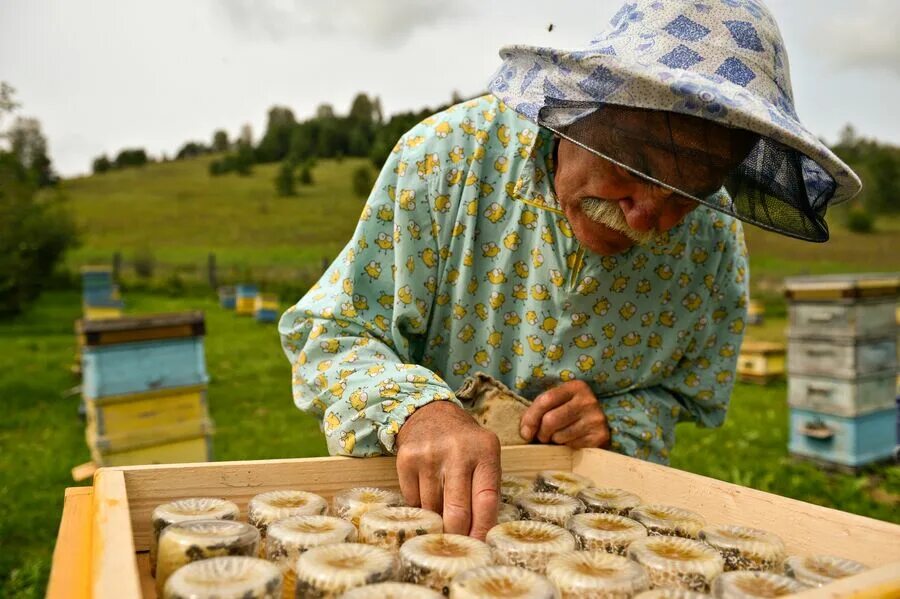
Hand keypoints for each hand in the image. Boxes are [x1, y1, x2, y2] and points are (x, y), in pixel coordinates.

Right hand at [396, 400, 500, 538]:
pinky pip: (413, 501)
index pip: (486, 500)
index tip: (480, 546)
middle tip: (457, 545)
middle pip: (457, 511)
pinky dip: (420, 506)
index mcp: (485, 450)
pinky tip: (426, 493)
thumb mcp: (485, 456)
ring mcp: (429, 454)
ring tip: (441, 511)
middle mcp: (458, 450)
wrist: (431, 414)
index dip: (482, 529)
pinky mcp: (406, 459)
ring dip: (437, 518)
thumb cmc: (464, 444)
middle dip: (457, 534)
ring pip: (432, 509)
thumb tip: (480, 536)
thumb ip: (486, 491)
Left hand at [519, 380, 610, 448]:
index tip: (525, 433)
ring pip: (559, 436)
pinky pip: (571, 446)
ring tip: (558, 438)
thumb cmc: (570, 414)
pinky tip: (570, 442)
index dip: (531, 418)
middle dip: (541, 433)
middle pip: (550, 420)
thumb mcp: (557, 404)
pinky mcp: (600, 437)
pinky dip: (566, 447)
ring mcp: (596, 419)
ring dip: (553, 440)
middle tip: (542, 437)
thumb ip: (540, 410)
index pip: (546, 400)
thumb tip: (525, 433)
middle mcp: (588, 400)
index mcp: (575, 387)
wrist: (598, 428)